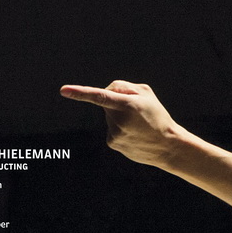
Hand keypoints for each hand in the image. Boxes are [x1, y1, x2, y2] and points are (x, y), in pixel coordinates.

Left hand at [60, 80, 181, 166]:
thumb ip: (123, 86)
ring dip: (118, 115)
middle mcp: (119, 120)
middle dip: (116, 101)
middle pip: (107, 102)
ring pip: (108, 116)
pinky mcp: (112, 143)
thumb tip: (105, 91)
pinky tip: (133, 133)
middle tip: (136, 111)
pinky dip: (119, 127)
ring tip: (137, 124)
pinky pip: (110, 127)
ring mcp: (114, 134)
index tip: (64, 90)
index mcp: (127, 105)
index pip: (99, 96)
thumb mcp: (146, 93)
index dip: (80, 93)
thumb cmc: (157, 115)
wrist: (167, 146)